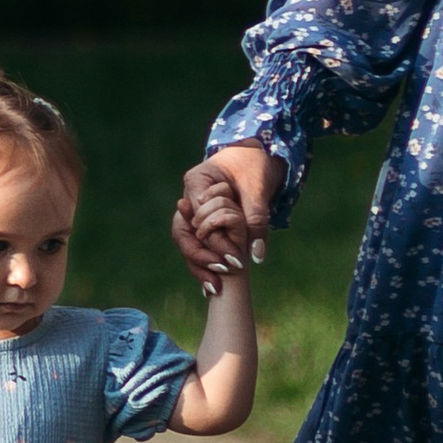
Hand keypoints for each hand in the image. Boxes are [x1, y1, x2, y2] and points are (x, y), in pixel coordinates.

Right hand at [174, 140, 281, 289]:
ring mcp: (193, 210)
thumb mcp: (258, 189)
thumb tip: (256, 255)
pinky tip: (212, 286)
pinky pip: (199, 244)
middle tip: (218, 279)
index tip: (231, 260)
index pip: (198, 218)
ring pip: (188, 242)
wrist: (258, 154)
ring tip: (214, 288)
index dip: (213, 241)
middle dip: (200, 258)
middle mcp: (189, 197)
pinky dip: (205, 262)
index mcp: (197, 181)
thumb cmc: (256, 164)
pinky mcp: (203, 221)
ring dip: (200, 265)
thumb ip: (256, 220)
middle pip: (183, 233)